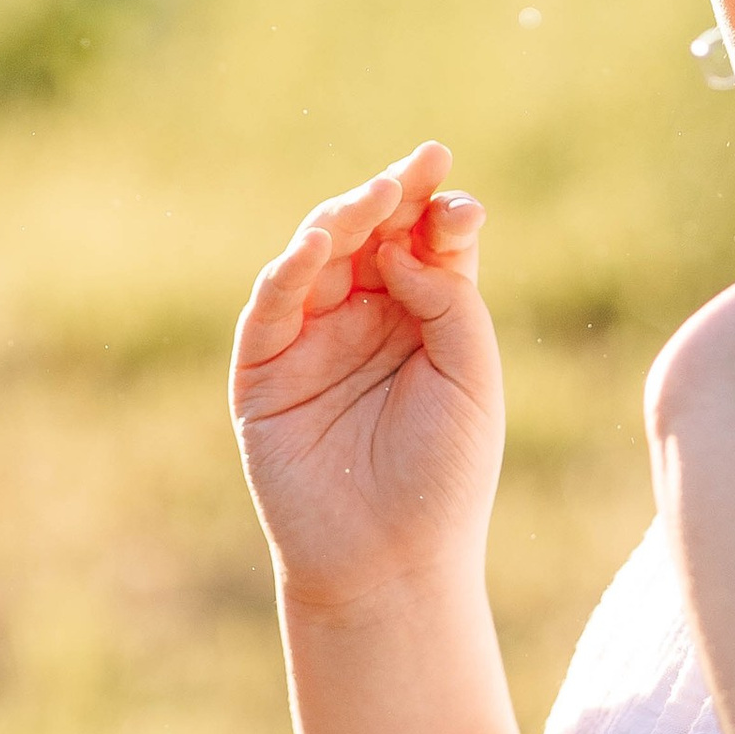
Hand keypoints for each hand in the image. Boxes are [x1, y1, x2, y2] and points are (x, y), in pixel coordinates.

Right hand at [231, 141, 502, 611]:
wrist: (391, 562)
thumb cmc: (444, 476)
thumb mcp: (471, 377)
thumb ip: (450, 300)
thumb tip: (406, 242)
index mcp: (424, 319)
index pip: (426, 245)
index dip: (438, 212)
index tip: (458, 196)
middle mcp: (365, 320)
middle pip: (371, 236)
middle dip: (391, 199)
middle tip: (415, 171)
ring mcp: (310, 341)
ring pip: (318, 257)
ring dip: (341, 221)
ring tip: (373, 199)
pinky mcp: (263, 372)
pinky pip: (271, 307)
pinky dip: (289, 270)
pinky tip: (316, 244)